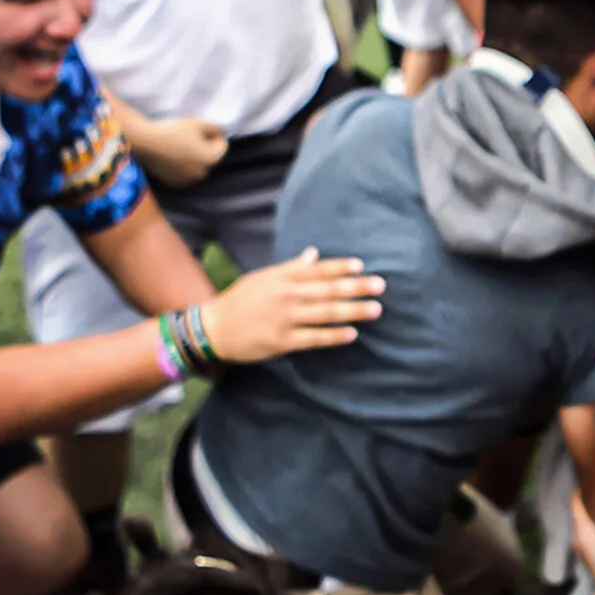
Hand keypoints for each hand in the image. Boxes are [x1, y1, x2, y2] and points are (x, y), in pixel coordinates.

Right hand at [125, 112, 230, 188]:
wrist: (143, 142)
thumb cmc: (172, 130)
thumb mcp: (197, 122)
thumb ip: (214, 127)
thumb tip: (220, 133)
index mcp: (211, 159)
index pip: (222, 145)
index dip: (212, 134)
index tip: (197, 129)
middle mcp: (203, 173)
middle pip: (210, 157)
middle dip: (203, 147)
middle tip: (186, 137)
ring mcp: (188, 180)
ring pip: (197, 166)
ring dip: (192, 157)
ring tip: (176, 146)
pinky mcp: (174, 183)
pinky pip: (184, 173)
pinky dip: (181, 165)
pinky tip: (169, 156)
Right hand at [198, 246, 384, 362]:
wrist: (213, 327)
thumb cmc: (241, 300)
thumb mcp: (264, 278)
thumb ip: (291, 267)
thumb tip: (314, 254)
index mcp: (282, 277)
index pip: (316, 270)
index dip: (340, 267)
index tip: (361, 266)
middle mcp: (286, 295)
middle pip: (326, 290)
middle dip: (356, 287)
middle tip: (380, 286)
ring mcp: (284, 318)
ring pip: (324, 313)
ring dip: (352, 311)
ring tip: (375, 309)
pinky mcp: (282, 340)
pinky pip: (313, 338)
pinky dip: (333, 336)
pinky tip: (352, 334)